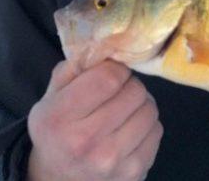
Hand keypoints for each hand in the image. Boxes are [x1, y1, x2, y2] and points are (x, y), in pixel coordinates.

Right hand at [26, 60, 162, 180]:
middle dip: (129, 85)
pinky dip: (147, 125)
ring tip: (124, 110)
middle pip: (135, 91)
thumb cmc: (57, 129)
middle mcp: (85, 142)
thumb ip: (74, 66)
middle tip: (118, 92)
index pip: (109, 77)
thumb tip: (105, 42)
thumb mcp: (52, 96)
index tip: (113, 72)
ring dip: (141, 104)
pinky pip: (157, 130)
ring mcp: (112, 161)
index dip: (117, 68)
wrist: (58, 179)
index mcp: (60, 117)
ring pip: (150, 110)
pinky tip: (129, 130)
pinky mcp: (134, 172)